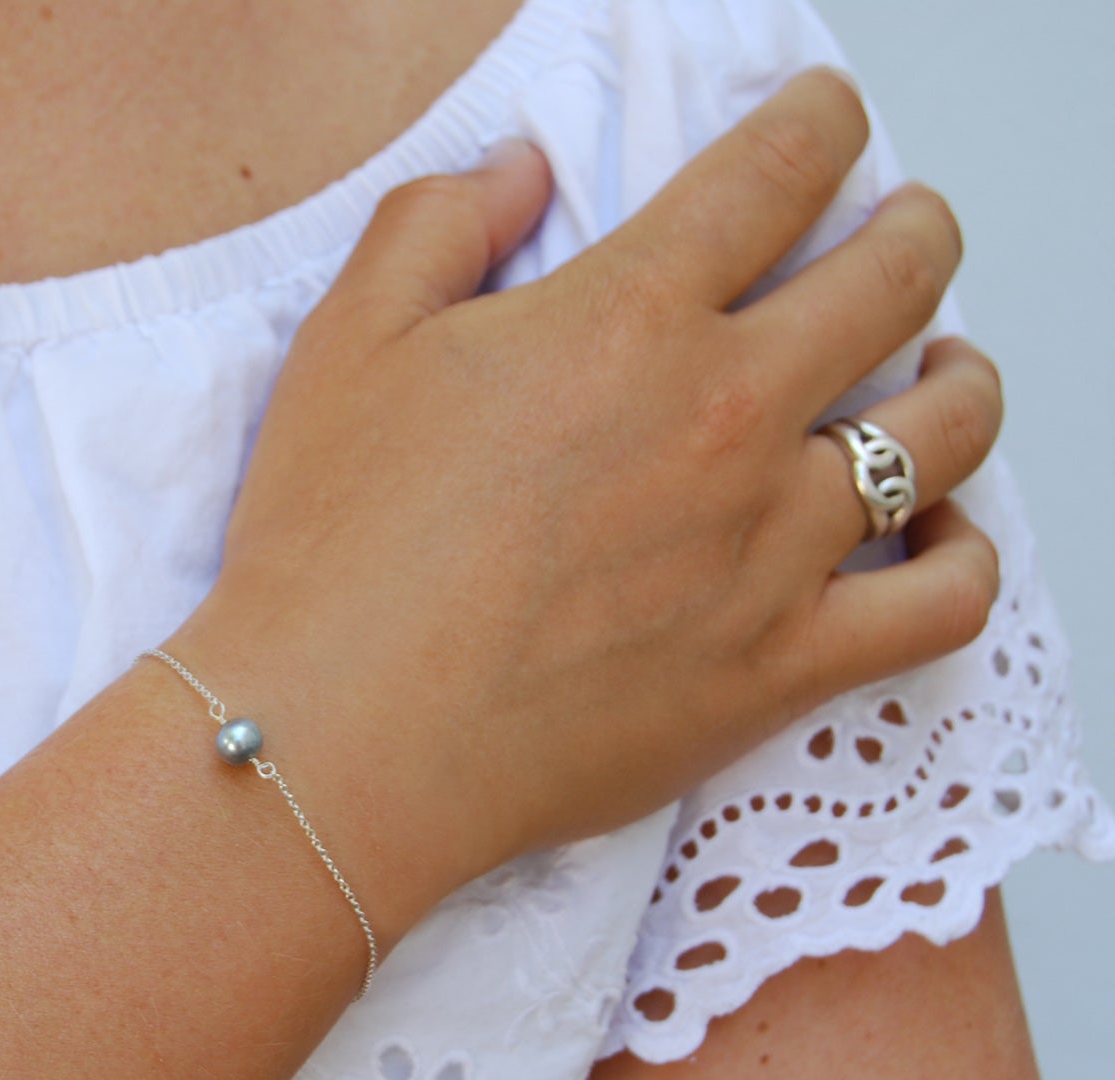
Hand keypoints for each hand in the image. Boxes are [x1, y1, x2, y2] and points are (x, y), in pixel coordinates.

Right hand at [171, 68, 1000, 942]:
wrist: (346, 738)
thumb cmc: (332, 550)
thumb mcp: (348, 343)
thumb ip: (437, 224)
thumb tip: (523, 168)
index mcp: (628, 318)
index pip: (780, 169)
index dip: (819, 124)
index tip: (824, 127)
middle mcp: (726, 416)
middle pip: (898, 274)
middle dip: (913, 228)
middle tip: (896, 234)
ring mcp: (769, 546)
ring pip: (947, 429)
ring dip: (962, 377)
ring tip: (941, 374)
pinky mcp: (779, 666)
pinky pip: (942, 603)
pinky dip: (965, 556)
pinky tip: (936, 535)